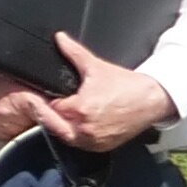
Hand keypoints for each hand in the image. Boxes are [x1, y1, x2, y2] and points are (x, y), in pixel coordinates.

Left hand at [31, 34, 179, 152]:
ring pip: (64, 136)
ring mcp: (94, 140)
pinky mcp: (102, 146)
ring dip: (57, 126)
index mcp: (81, 109)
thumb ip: (74, 52)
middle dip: (43, 114)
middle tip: (37, 104)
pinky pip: (79, 144)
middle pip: (52, 125)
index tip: (33, 95)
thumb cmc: (129, 86)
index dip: (40, 100)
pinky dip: (73, 135)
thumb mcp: (97, 66)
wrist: (153, 99)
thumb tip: (60, 39)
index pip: (49, 108)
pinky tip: (70, 124)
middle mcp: (85, 129)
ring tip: (53, 113)